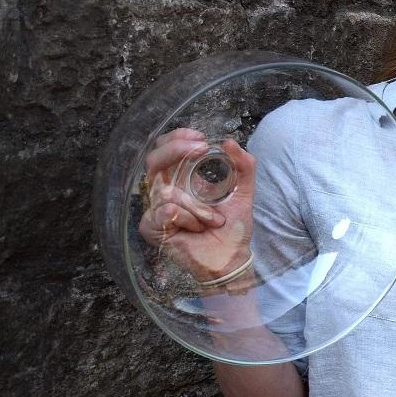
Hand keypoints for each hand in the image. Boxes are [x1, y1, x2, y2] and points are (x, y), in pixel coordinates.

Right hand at [138, 129, 256, 285]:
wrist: (231, 258)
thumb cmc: (232, 227)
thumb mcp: (243, 192)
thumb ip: (244, 166)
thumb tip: (231, 142)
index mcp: (182, 178)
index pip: (166, 149)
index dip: (177, 138)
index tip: (200, 138)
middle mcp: (165, 190)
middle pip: (154, 160)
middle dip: (176, 151)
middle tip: (200, 149)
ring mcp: (156, 208)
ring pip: (166, 191)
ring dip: (197, 206)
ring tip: (213, 220)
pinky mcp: (152, 227)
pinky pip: (164, 212)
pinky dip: (186, 218)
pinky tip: (195, 229)